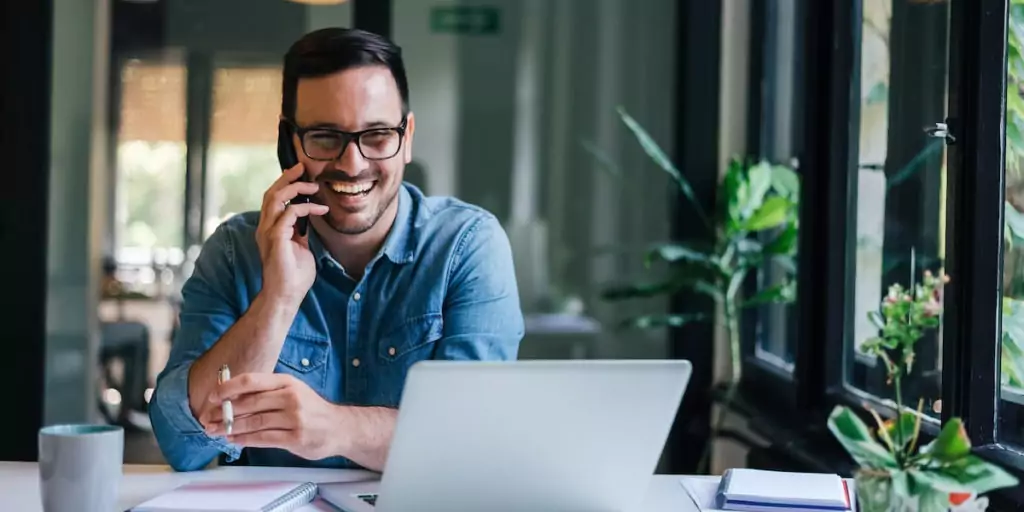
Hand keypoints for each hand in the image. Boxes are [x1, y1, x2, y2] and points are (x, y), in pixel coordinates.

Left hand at [201, 373, 345, 460]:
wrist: (339, 427)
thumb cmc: (311, 409)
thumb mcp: (292, 391)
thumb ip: (266, 393)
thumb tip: (232, 397)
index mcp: (286, 382)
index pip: (251, 381)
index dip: (228, 388)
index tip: (212, 397)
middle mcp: (291, 397)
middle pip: (249, 403)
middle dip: (224, 412)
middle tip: (208, 419)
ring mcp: (294, 418)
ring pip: (254, 422)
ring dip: (231, 428)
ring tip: (216, 431)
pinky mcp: (296, 438)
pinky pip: (264, 439)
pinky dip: (245, 440)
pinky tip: (234, 440)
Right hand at [256, 163, 328, 305]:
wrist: (286, 296)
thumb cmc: (293, 276)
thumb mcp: (300, 248)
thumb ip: (300, 233)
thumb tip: (308, 220)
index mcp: (269, 229)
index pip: (273, 200)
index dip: (285, 185)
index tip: (301, 176)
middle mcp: (265, 228)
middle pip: (271, 193)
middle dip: (287, 178)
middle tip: (302, 168)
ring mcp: (268, 233)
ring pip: (275, 198)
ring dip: (294, 188)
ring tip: (312, 185)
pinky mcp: (276, 239)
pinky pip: (288, 213)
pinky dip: (305, 208)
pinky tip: (320, 209)